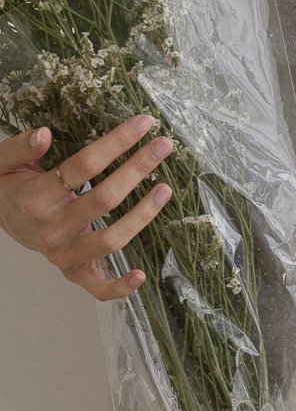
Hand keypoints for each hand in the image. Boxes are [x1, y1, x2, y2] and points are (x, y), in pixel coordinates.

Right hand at [0, 116, 173, 299]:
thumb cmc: (10, 185)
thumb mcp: (3, 160)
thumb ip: (20, 147)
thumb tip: (45, 134)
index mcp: (36, 197)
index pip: (84, 166)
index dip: (116, 143)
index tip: (143, 123)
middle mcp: (51, 228)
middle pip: (104, 199)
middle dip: (138, 169)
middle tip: (163, 146)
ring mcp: (62, 254)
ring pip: (111, 239)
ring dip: (143, 215)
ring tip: (165, 188)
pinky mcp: (70, 270)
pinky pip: (96, 286)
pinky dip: (118, 287)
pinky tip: (142, 274)